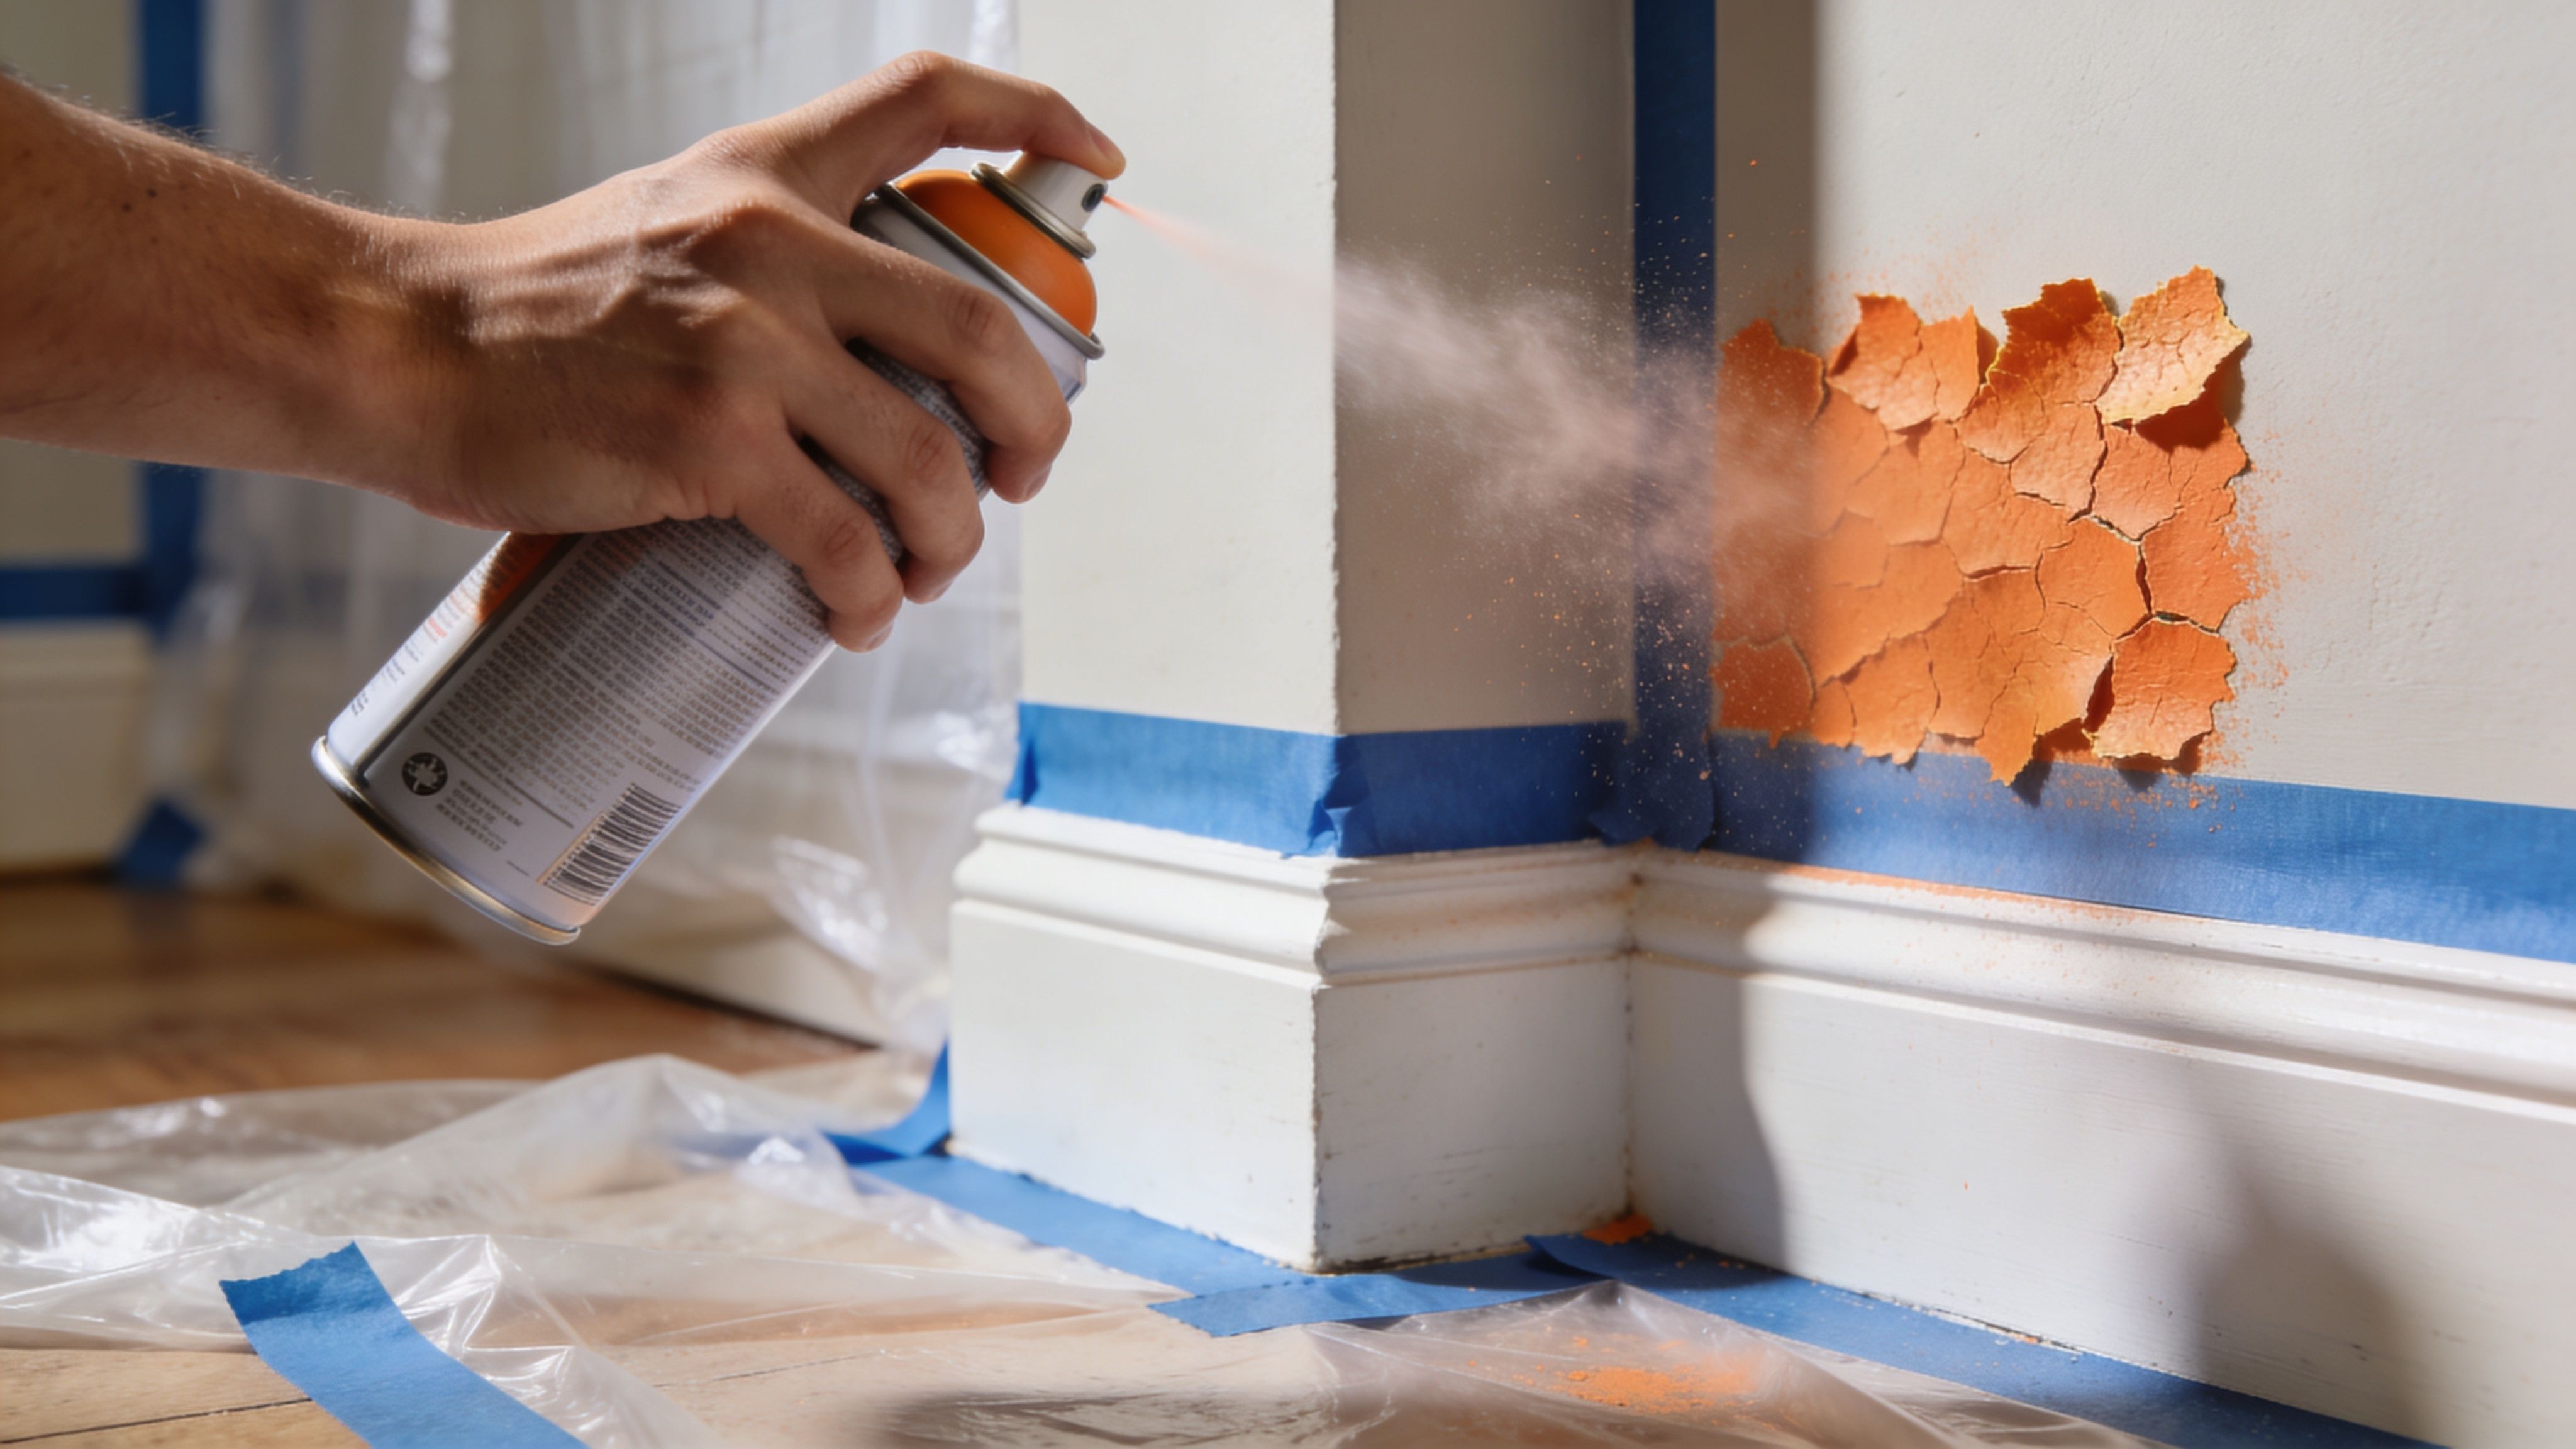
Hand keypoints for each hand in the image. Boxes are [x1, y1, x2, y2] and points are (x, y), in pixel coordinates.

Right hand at [398, 54, 1123, 648]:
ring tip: (926, 570)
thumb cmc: (527, 313)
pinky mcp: (708, 444)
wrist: (399, 349)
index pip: (924, 101)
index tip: (1100, 161)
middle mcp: (771, 244)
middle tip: (1022, 475)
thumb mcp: (662, 231)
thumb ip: (763, 263)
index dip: (1035, 116)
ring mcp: (745, 347)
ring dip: (955, 538)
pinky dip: (870, 596)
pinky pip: (844, 540)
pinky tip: (855, 614)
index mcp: (763, 175)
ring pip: (928, 460)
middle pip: (984, 329)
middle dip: (1037, 424)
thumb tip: (870, 369)